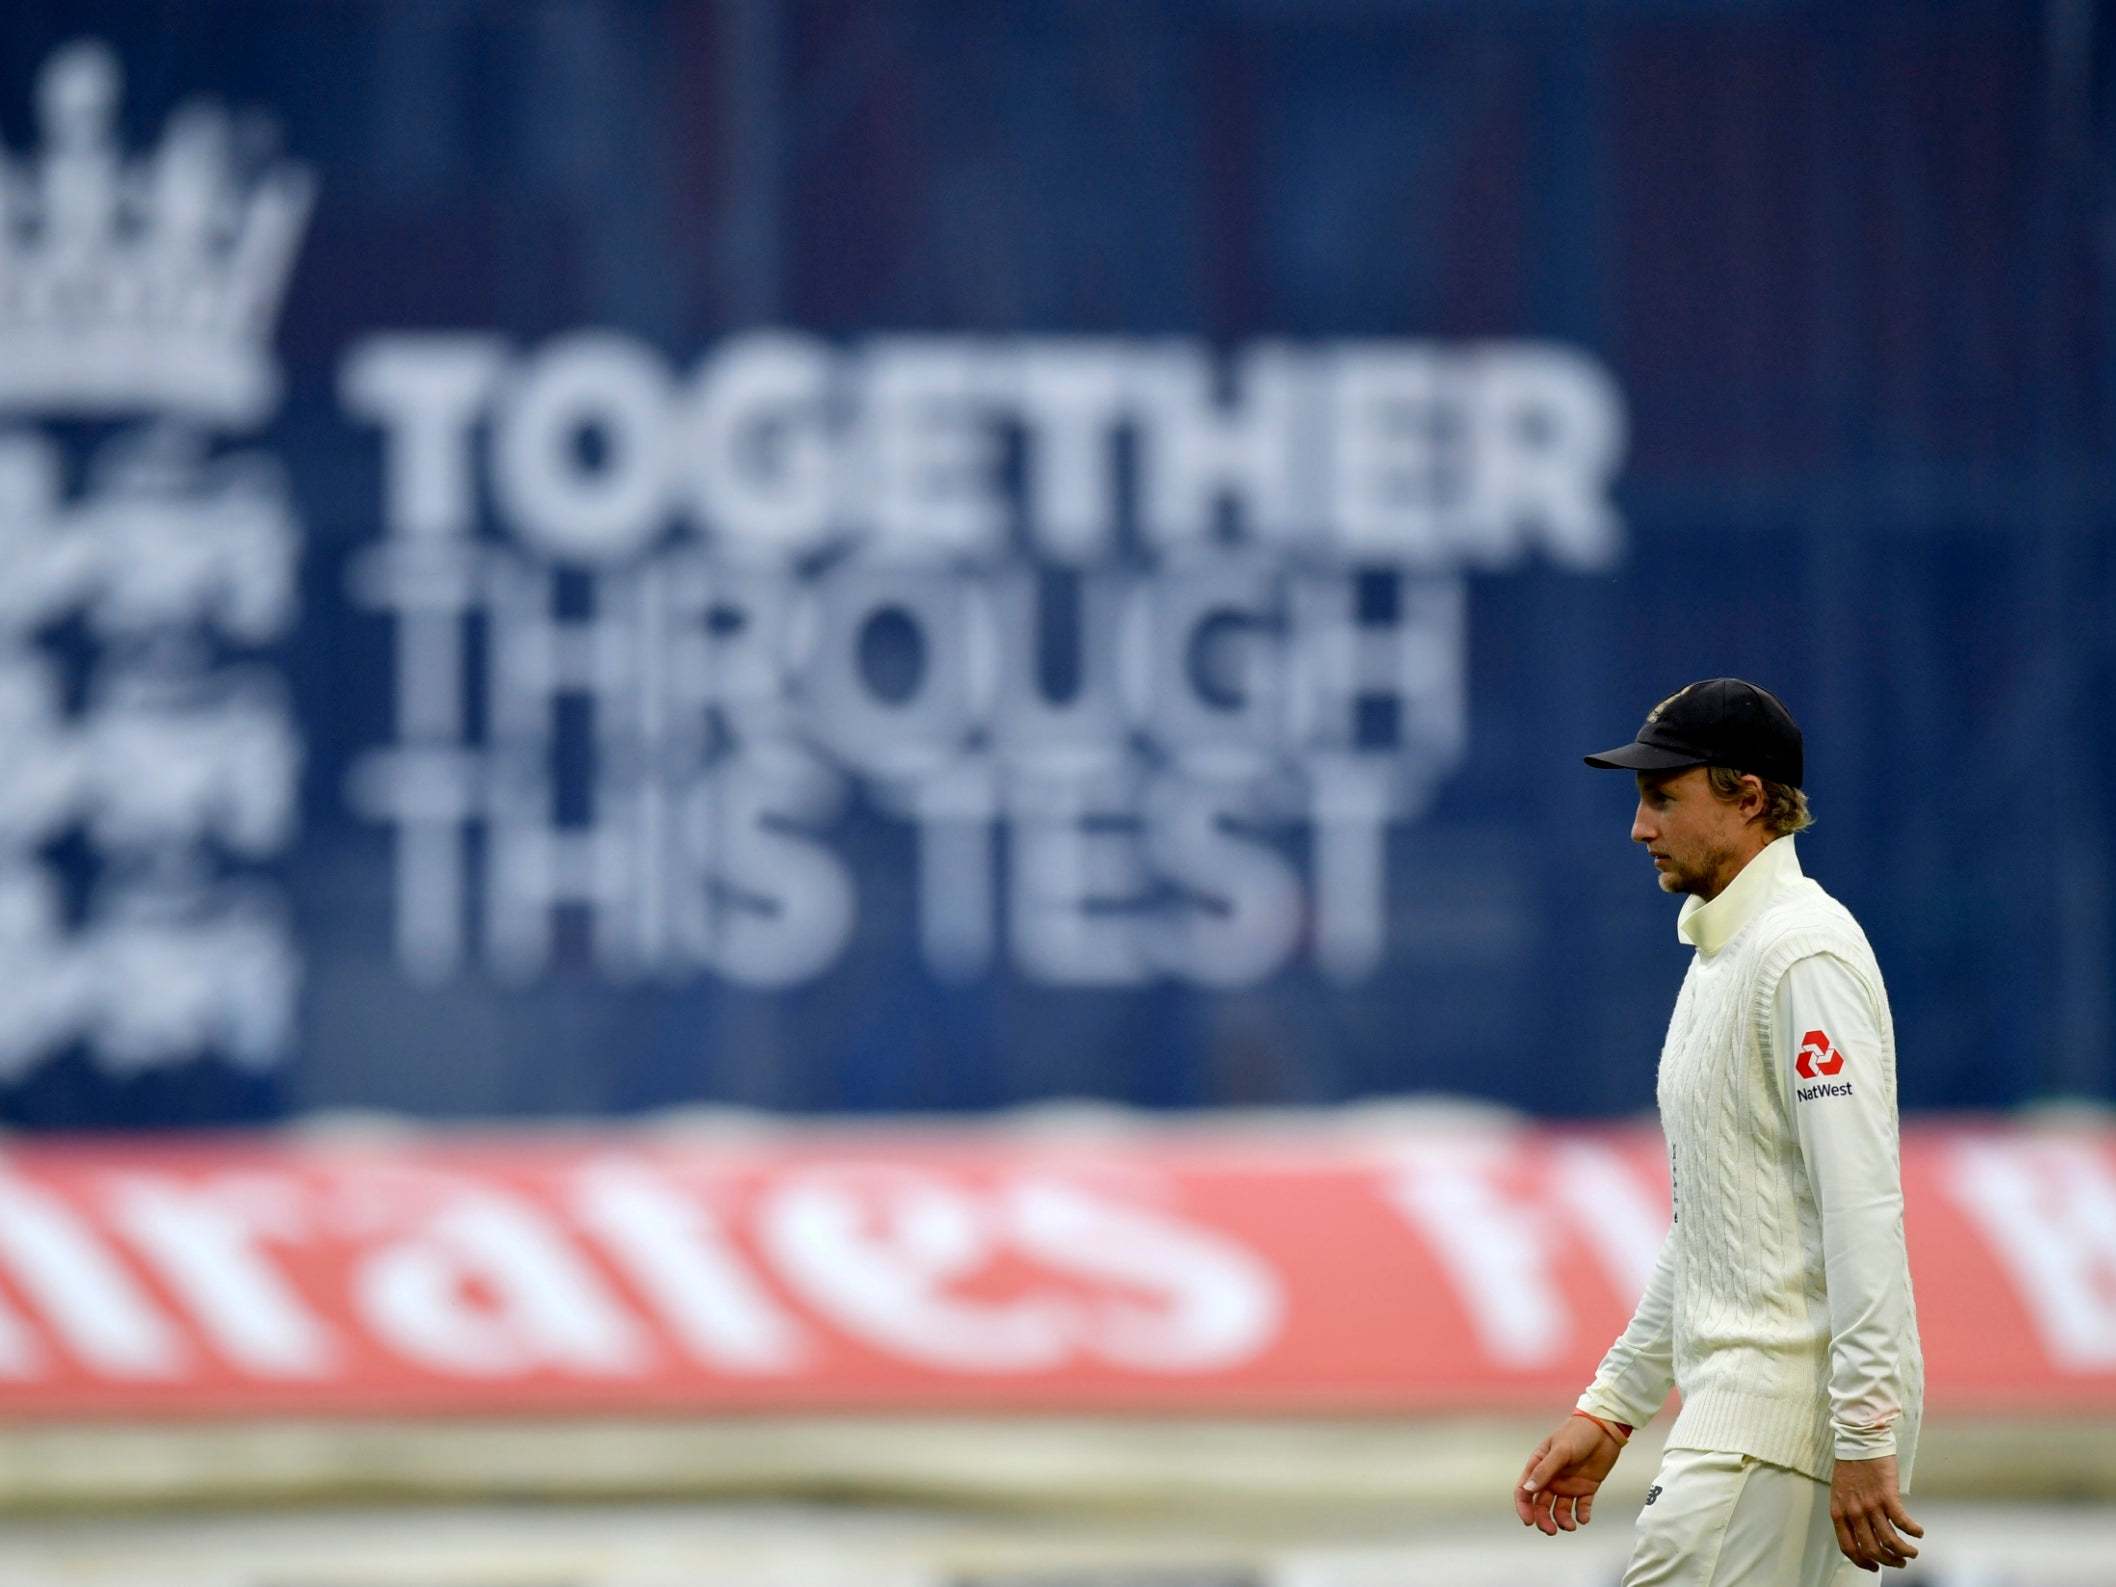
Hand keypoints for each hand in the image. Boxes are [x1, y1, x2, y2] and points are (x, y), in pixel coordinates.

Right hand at [1515, 1414, 1622, 1535]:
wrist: (1605, 1429)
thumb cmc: (1578, 1433)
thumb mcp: (1560, 1450)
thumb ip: (1545, 1470)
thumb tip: (1528, 1489)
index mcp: (1539, 1466)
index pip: (1525, 1491)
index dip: (1524, 1508)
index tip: (1529, 1522)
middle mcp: (1552, 1478)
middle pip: (1541, 1505)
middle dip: (1544, 1520)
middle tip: (1552, 1530)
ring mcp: (1569, 1484)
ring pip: (1561, 1509)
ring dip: (1563, 1520)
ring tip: (1571, 1526)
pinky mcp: (1586, 1488)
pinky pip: (1582, 1507)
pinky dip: (1582, 1515)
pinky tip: (1584, 1519)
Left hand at [1831, 1454, 1922, 1571]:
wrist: (1858, 1441)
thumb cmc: (1850, 1467)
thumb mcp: (1840, 1493)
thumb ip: (1849, 1514)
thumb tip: (1862, 1534)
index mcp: (1838, 1512)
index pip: (1849, 1548)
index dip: (1863, 1562)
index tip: (1875, 1567)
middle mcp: (1853, 1512)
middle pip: (1871, 1549)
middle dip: (1888, 1561)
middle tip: (1899, 1563)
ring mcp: (1870, 1504)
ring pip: (1889, 1541)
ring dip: (1903, 1552)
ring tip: (1912, 1553)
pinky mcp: (1887, 1495)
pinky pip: (1902, 1522)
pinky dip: (1913, 1531)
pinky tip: (1919, 1532)